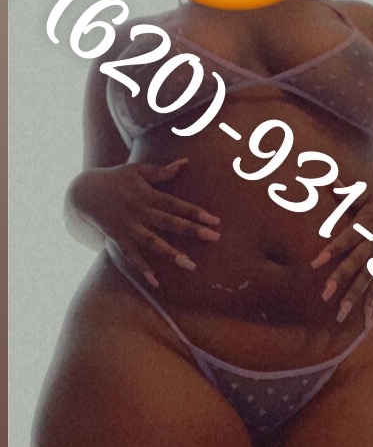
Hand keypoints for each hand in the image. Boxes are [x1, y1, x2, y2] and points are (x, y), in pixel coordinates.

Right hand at [70, 159, 219, 286]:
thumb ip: (162, 171)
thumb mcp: (138, 171)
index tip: (215, 220)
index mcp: (147, 194)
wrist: (84, 192)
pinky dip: (142, 269)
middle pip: (169, 223)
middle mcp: (139, 211)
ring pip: (152, 242)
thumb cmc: (115, 179)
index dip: (195, 212)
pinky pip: (131, 256)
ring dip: (171, 254)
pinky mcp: (118, 239)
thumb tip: (185, 163)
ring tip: (191, 265)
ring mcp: (128, 227)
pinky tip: (156, 282)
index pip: (176, 204)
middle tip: (215, 238)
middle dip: (192, 231)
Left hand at [311, 184, 372, 323]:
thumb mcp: (366, 194)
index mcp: (366, 226)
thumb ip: (345, 192)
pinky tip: (365, 321)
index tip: (315, 263)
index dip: (331, 251)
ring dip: (354, 298)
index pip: (345, 241)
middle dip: (340, 280)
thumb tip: (327, 180)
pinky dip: (372, 303)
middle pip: (355, 265)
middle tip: (324, 295)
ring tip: (340, 316)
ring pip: (366, 281)